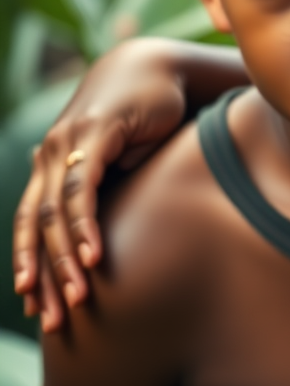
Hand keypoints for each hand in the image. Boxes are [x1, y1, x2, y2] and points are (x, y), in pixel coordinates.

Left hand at [12, 37, 188, 330]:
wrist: (162, 65)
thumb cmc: (147, 114)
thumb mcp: (125, 161)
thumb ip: (109, 190)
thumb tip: (104, 234)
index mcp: (53, 163)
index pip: (33, 223)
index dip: (33, 264)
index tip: (39, 306)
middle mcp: (50, 153)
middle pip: (36, 226)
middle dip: (43, 276)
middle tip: (51, 320)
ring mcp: (68, 141)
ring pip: (55, 213)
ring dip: (63, 260)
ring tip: (76, 299)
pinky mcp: (93, 133)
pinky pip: (82, 189)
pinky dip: (84, 225)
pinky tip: (92, 255)